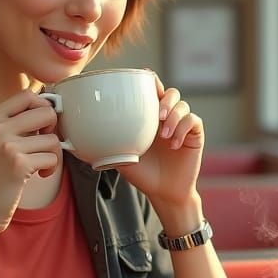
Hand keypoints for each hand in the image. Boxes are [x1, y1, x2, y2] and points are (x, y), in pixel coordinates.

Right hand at [0, 88, 60, 239]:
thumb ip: (16, 124)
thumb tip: (51, 110)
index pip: (28, 96)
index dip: (44, 108)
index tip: (43, 126)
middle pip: (46, 112)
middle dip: (54, 130)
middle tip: (45, 145)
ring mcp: (7, 145)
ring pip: (53, 138)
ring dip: (53, 155)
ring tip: (40, 165)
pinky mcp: (18, 164)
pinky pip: (52, 158)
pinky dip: (51, 169)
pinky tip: (40, 175)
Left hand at [122, 72, 203, 207]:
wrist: (163, 193)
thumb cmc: (142, 174)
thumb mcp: (121, 155)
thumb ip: (109, 140)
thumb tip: (82, 133)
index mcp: (149, 118)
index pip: (152, 90)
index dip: (150, 83)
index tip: (141, 90)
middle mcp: (167, 118)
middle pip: (171, 92)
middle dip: (164, 99)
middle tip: (157, 115)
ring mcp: (182, 126)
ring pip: (182, 105)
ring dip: (173, 116)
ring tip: (164, 136)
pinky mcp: (194, 135)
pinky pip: (193, 121)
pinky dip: (183, 129)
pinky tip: (174, 145)